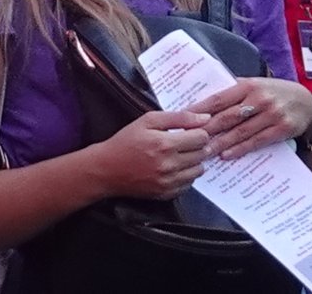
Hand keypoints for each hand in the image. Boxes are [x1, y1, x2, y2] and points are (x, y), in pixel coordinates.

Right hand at [92, 111, 210, 199]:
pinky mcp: (168, 194)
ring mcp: (170, 182)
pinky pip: (189, 184)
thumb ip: (178, 117)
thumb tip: (205, 117)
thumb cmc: (125, 141)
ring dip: (193, 161)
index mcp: (165, 144)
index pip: (201, 137)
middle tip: (183, 142)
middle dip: (196, 146)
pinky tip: (171, 168)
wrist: (106, 169)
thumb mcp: (147, 121)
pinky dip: (185, 175)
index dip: (197, 132)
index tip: (188, 131)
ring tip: (177, 155)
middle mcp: (170, 165)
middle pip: (202, 154)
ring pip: (199, 170)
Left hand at [190, 78, 311, 160]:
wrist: (307, 102)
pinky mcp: (282, 129)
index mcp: (247, 85)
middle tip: (189, 139)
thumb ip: (232, 92)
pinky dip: (240, 149)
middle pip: (227, 116)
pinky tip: (227, 155)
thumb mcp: (254, 84)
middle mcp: (259, 98)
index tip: (184, 119)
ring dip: (221, 143)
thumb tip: (204, 102)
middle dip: (207, 129)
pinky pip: (257, 141)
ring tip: (205, 151)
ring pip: (241, 131)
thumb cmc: (273, 93)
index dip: (200, 109)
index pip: (218, 99)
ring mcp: (271, 114)